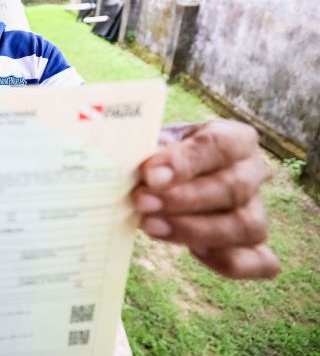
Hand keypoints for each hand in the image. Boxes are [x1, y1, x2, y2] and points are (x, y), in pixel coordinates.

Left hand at [132, 120, 279, 278]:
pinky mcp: (254, 246)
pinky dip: (229, 261)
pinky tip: (194, 253)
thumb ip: (150, 154)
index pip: (221, 144)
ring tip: (152, 226)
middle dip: (184, 199)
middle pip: (234, 188)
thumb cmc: (160, 158)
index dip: (186, 161)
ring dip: (197, 231)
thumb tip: (144, 173)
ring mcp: (257, 210)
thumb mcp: (153, 144)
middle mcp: (253, 172)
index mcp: (236, 138)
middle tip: (143, 203)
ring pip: (247, 226)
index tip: (151, 175)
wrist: (161, 182)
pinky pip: (259, 262)